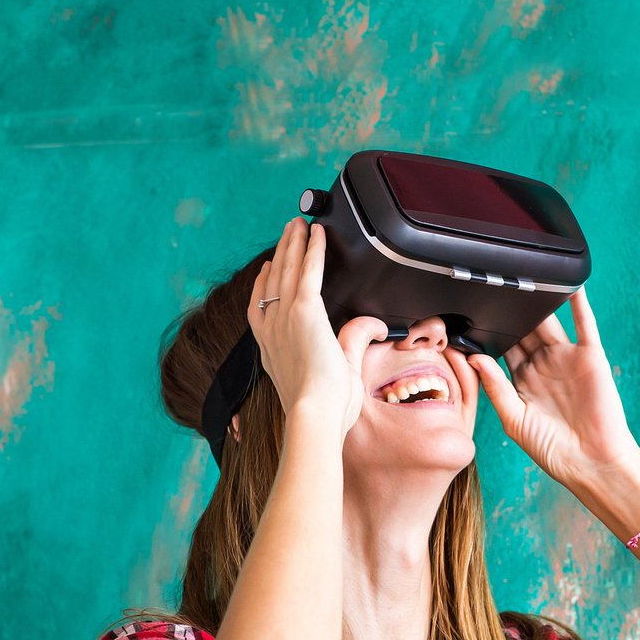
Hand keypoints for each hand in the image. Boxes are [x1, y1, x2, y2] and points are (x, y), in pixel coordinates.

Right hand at [247, 218, 387, 435]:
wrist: (316, 414)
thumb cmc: (324, 407)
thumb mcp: (340, 370)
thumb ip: (356, 342)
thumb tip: (378, 327)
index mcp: (272, 349)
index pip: (261, 309)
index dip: (264, 285)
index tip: (268, 269)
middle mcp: (272, 330)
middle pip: (274, 281)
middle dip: (281, 254)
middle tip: (287, 233)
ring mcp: (284, 318)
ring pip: (287, 270)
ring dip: (292, 243)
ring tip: (296, 224)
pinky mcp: (303, 311)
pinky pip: (308, 270)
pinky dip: (312, 249)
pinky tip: (316, 232)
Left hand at [453, 288, 639, 487]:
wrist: (592, 461)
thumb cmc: (552, 449)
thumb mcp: (514, 419)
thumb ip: (495, 387)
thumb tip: (473, 358)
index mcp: (522, 381)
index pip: (501, 348)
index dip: (487, 333)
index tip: (468, 315)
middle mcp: (543, 365)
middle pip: (523, 330)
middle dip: (509, 312)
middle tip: (491, 287)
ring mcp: (567, 358)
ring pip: (548, 322)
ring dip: (537, 302)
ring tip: (523, 277)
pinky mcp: (590, 356)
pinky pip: (584, 324)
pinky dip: (578, 304)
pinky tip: (568, 284)